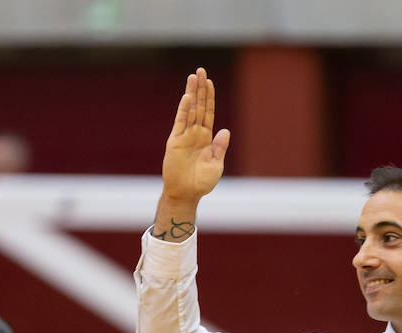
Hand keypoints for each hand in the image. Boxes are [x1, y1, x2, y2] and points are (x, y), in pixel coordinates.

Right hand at [153, 67, 230, 239]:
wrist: (187, 193)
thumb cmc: (202, 182)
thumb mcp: (216, 164)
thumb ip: (220, 147)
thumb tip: (226, 130)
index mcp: (206, 138)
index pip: (208, 112)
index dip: (209, 97)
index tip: (210, 82)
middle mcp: (195, 133)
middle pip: (198, 106)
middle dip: (200, 88)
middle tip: (200, 70)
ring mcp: (184, 135)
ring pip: (189, 110)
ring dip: (191, 93)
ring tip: (193, 76)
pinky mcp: (175, 141)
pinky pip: (180, 122)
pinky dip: (184, 110)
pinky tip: (187, 98)